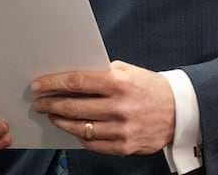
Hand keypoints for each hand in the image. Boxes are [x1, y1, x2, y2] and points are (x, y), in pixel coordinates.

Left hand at [31, 60, 175, 155]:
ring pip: (79, 127)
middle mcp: (120, 107)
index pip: (76, 82)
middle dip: (51, 104)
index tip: (38, 86)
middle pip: (74, 106)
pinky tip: (73, 129)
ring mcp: (122, 129)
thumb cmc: (148, 87)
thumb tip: (69, 78)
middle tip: (40, 103)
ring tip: (52, 116)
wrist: (179, 111)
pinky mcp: (124, 146)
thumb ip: (101, 73)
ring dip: (60, 121)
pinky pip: (93, 143)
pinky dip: (79, 136)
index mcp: (119, 83)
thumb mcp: (128, 71)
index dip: (52, 84)